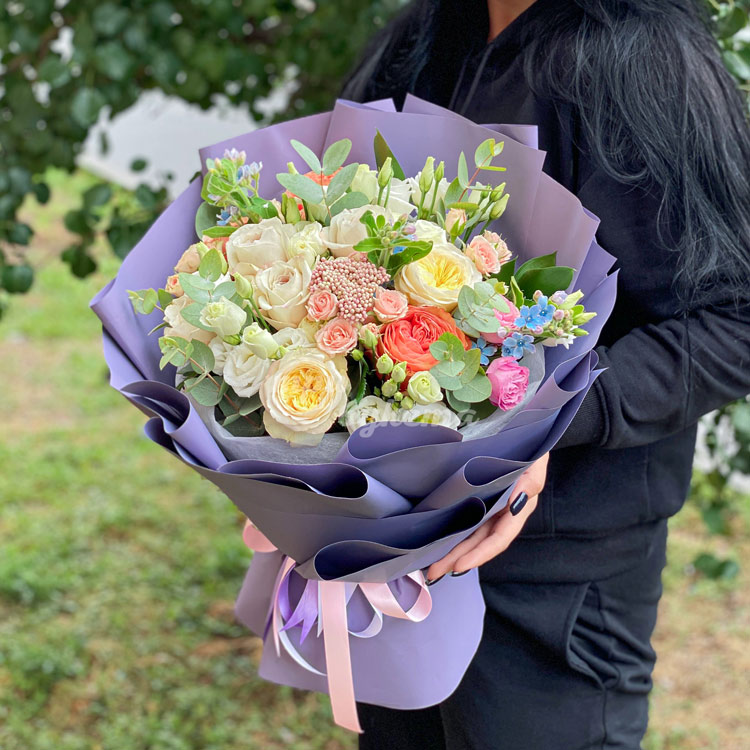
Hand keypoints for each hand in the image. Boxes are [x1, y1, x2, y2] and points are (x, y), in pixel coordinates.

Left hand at [426, 452, 549, 581]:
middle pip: (479, 542)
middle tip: (434, 574)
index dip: (480, 554)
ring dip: (452, 551)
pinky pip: (465, 519)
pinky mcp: (477, 497)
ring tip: (430, 566)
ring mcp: (490, 505)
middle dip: (457, 559)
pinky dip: (452, 532)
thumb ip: (529, 482)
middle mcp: (503, 511)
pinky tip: (436, 541)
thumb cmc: (529, 445)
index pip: (499, 538)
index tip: (459, 566)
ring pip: (470, 534)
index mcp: (518, 506)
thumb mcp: (534, 459)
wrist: (524, 429)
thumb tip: (516, 505)